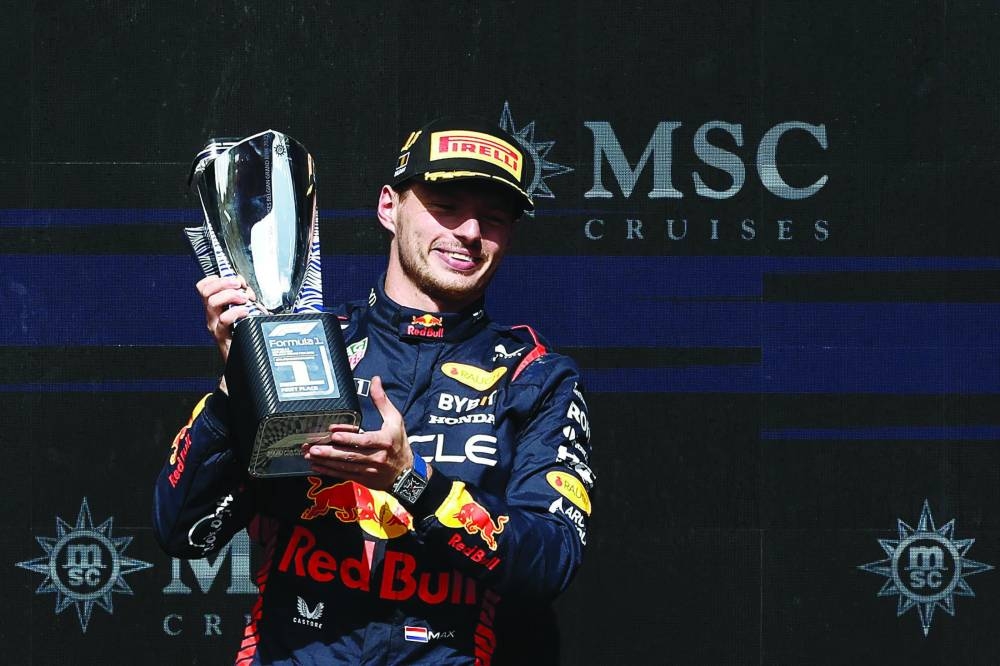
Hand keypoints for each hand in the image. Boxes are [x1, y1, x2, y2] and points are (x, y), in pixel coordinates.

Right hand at [196, 275, 256, 362]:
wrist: (245, 361)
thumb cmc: (246, 336)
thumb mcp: (244, 311)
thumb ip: (242, 296)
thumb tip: (242, 283)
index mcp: (215, 309)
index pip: (204, 287)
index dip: (216, 278)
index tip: (233, 279)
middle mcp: (212, 316)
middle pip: (206, 291)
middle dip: (224, 282)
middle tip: (240, 286)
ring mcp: (215, 326)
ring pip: (212, 302)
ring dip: (231, 295)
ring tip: (244, 300)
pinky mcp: (222, 336)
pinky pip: (224, 319)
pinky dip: (236, 311)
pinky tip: (246, 312)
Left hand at [302, 376, 428, 490]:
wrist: (406, 474)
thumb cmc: (399, 443)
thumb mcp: (395, 420)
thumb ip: (382, 400)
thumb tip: (375, 380)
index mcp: (385, 440)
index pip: (365, 440)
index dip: (349, 438)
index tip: (334, 434)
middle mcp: (377, 457)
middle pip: (351, 455)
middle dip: (331, 452)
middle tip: (313, 448)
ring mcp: (369, 470)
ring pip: (345, 466)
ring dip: (326, 461)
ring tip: (310, 455)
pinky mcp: (363, 478)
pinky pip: (344, 475)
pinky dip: (330, 471)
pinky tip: (317, 466)